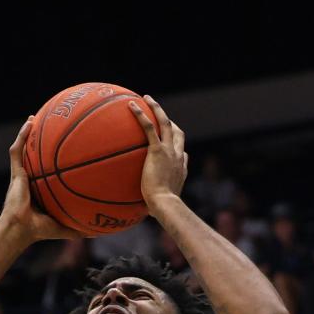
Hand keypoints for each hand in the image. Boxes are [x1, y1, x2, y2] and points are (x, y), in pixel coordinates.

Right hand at [0, 118, 85, 243]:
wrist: (20, 229)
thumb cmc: (39, 231)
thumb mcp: (64, 228)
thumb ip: (79, 229)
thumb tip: (98, 234)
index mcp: (39, 191)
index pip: (46, 173)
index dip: (52, 162)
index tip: (63, 152)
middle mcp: (30, 180)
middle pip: (34, 158)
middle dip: (40, 144)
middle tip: (50, 129)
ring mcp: (21, 176)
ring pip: (23, 150)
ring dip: (27, 134)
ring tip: (34, 118)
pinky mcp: (15, 173)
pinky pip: (17, 150)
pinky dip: (22, 135)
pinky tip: (29, 122)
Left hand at [129, 95, 186, 210]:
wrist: (165, 205)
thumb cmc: (162, 211)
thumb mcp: (161, 207)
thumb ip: (155, 206)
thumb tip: (147, 215)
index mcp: (181, 169)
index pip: (182, 153)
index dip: (177, 146)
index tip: (170, 144)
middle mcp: (177, 156)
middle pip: (177, 132)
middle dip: (169, 121)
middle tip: (159, 113)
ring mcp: (169, 151)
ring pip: (166, 123)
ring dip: (157, 108)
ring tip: (147, 98)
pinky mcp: (157, 150)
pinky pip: (150, 127)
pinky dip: (141, 115)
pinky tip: (131, 105)